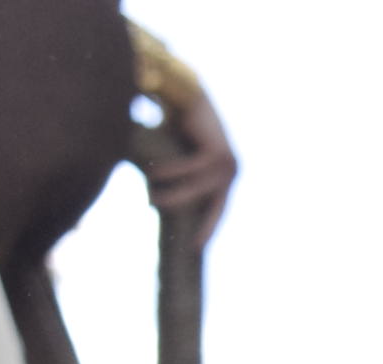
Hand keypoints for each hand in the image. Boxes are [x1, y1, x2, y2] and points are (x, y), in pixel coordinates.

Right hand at [140, 87, 236, 244]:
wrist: (188, 95)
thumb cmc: (178, 128)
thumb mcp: (177, 159)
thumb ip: (173, 181)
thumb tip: (154, 203)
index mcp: (226, 178)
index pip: (219, 209)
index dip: (208, 228)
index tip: (197, 248)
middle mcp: (231, 172)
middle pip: (216, 206)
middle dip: (201, 224)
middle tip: (181, 237)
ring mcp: (227, 162)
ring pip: (198, 187)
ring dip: (173, 195)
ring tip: (151, 200)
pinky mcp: (216, 150)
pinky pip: (191, 168)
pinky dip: (171, 172)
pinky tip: (151, 174)